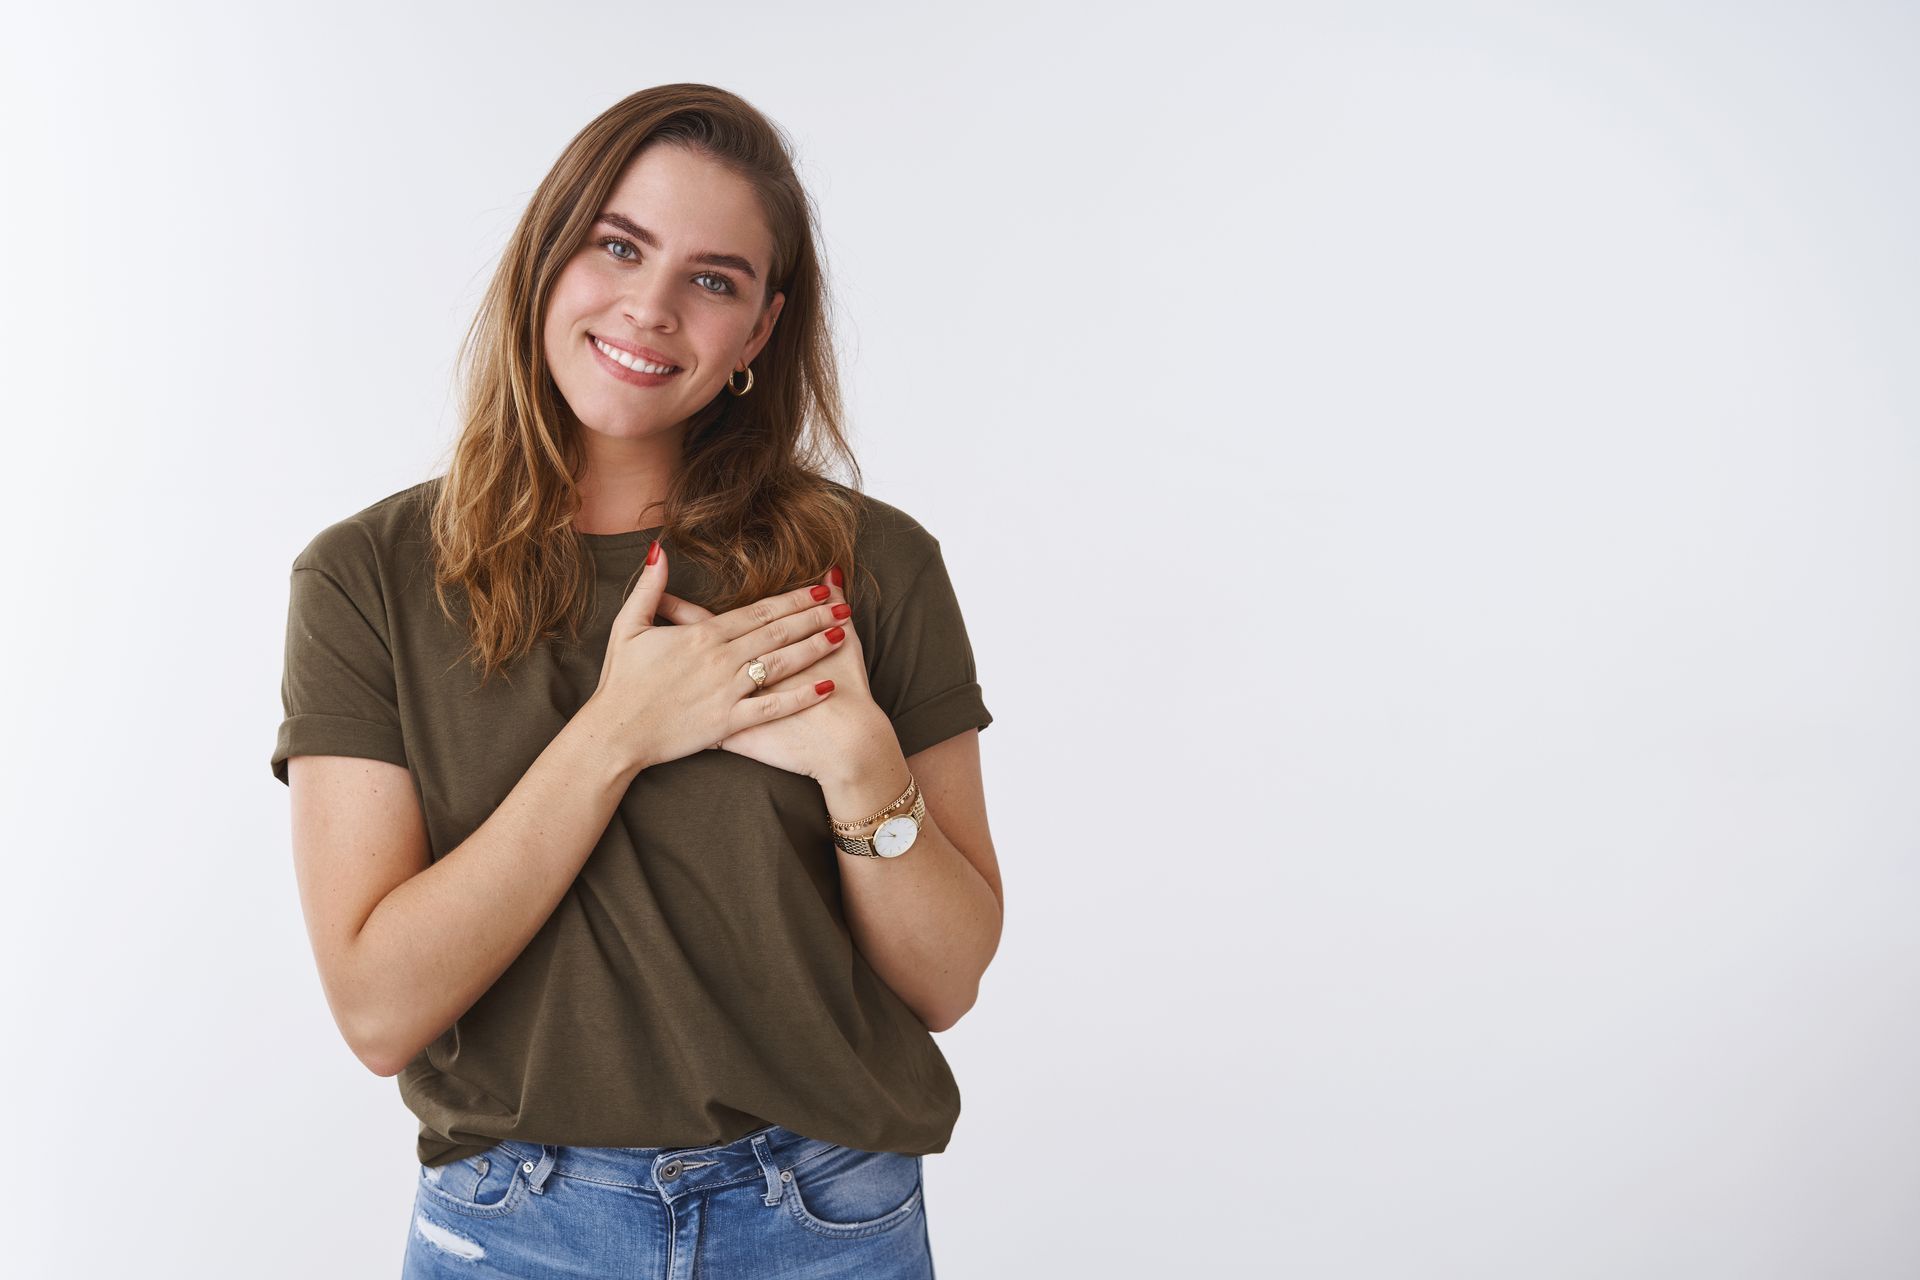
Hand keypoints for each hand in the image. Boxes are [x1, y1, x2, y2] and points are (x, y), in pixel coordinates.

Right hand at [586, 541, 851, 772]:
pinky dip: (801, 696)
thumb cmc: (620, 681)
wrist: (615, 732)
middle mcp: (721, 660)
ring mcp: (727, 692)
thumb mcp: (627, 626)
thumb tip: (660, 550)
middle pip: (777, 632)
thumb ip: (649, 588)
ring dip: (814, 648)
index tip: (820, 589)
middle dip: (814, 617)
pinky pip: (772, 708)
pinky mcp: (729, 723)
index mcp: (702, 635)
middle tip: (844, 606)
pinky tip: (826, 686)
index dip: (792, 599)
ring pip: (781, 664)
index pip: (758, 611)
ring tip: (842, 634)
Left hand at [659, 563, 892, 780]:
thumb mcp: (846, 643)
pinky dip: (684, 712)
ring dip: (672, 670)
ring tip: (642, 658)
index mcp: (757, 647)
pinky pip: (697, 718)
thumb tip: (830, 571)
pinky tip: (666, 708)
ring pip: (692, 682)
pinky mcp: (734, 731)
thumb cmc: (850, 693)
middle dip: (669, 634)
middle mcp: (735, 672)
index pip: (710, 620)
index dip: (681, 607)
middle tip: (642, 618)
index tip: (660, 597)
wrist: (847, 743)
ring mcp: (731, 701)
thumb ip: (834, 603)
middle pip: (694, 647)